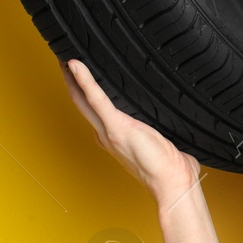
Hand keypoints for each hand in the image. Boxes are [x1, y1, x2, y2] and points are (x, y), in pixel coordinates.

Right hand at [61, 58, 201, 208]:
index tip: (82, 77)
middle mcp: (106, 135)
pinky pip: (96, 98)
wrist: (172, 182)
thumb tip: (177, 127)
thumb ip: (161, 135)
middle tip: (64, 62)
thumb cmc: (171, 169)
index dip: (85, 94)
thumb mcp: (163, 147)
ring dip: (73, 79)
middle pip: (83, 104)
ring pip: (84, 100)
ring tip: (67, 60)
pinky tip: (77, 66)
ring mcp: (109, 132)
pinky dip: (85, 80)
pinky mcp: (117, 127)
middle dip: (72, 83)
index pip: (95, 111)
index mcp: (114, 138)